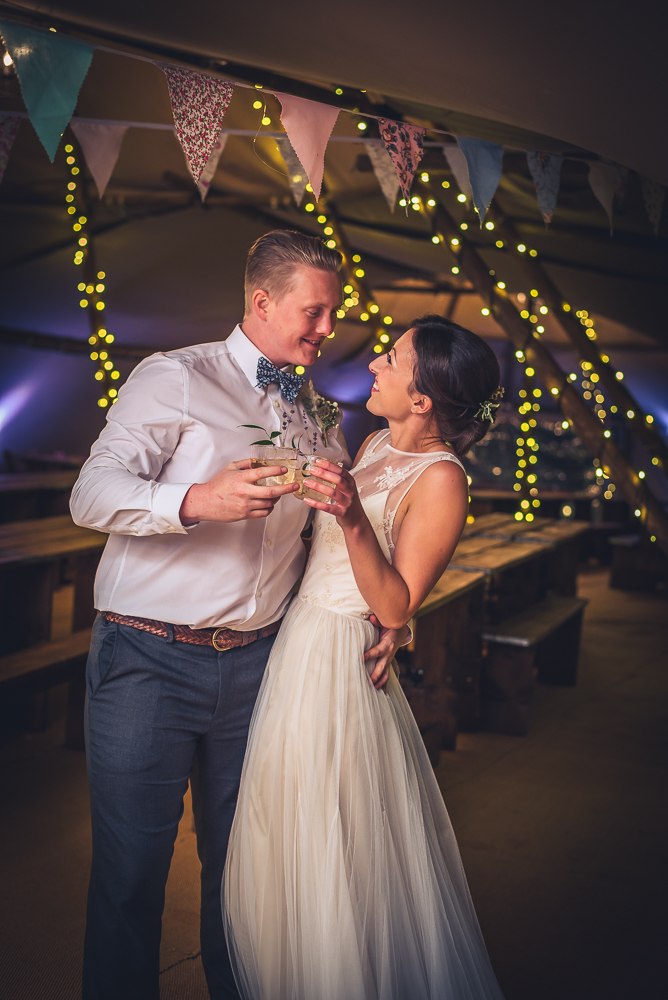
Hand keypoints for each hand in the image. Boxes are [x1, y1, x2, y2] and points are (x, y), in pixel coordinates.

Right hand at [180, 459, 299, 523]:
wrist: (205, 502)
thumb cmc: (217, 485)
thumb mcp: (230, 468)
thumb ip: (245, 463)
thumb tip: (259, 461)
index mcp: (241, 478)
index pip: (263, 473)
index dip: (276, 471)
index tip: (284, 470)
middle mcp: (245, 491)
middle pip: (271, 491)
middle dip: (286, 489)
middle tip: (294, 486)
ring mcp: (245, 504)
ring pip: (269, 503)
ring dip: (277, 498)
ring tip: (279, 494)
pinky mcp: (245, 514)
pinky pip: (263, 512)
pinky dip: (269, 508)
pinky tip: (269, 503)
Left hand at [302, 459, 363, 527]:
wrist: (356, 520)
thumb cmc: (349, 503)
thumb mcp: (347, 488)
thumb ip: (338, 480)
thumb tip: (322, 469)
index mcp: (351, 483)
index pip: (341, 471)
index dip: (329, 465)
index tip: (318, 461)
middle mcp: (350, 491)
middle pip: (337, 479)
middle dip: (324, 473)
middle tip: (312, 470)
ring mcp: (346, 502)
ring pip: (332, 492)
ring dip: (318, 486)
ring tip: (307, 482)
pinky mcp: (341, 512)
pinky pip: (327, 507)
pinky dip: (316, 503)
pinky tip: (307, 500)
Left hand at [364, 617, 408, 691]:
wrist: (400, 631)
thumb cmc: (390, 626)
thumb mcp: (385, 622)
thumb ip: (378, 621)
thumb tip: (371, 618)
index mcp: (387, 643)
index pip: (378, 650)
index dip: (370, 654)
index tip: (361, 658)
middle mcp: (389, 653)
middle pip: (382, 666)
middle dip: (376, 674)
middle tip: (369, 681)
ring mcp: (389, 659)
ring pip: (385, 672)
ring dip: (380, 681)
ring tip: (374, 689)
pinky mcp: (388, 662)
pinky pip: (387, 674)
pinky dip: (385, 683)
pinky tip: (383, 692)